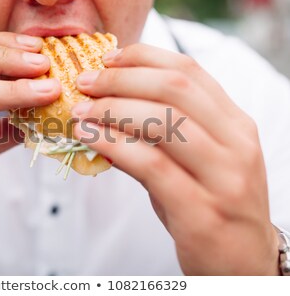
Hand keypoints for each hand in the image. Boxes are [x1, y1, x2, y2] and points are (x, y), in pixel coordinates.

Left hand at [72, 44, 279, 274]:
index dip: (143, 57)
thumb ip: (161, 134)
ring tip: (81, 111)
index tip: (108, 59)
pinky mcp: (202, 211)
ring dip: (113, 110)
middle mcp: (236, 144)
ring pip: (164, 121)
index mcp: (235, 124)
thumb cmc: (211, 207)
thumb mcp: (196, 162)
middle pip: (175, 88)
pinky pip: (151, 165)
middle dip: (122, 79)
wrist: (243, 266)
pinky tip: (88, 137)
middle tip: (86, 83)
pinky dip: (113, 144)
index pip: (189, 70)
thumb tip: (106, 111)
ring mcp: (224, 177)